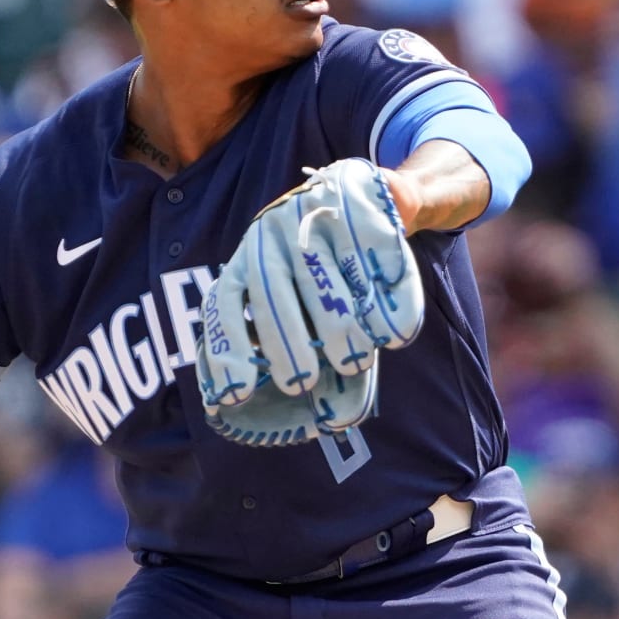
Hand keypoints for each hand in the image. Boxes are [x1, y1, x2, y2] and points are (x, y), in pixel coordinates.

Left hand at [196, 159, 423, 444]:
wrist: (367, 197)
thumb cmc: (332, 273)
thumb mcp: (311, 307)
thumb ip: (319, 354)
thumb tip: (336, 421)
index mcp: (247, 261)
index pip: (224, 302)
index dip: (228, 346)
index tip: (237, 393)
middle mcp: (269, 234)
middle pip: (271, 291)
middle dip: (285, 343)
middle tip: (300, 384)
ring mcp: (309, 214)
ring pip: (318, 273)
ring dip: (337, 323)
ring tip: (354, 361)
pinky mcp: (353, 202)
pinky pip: (366, 253)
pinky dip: (383, 297)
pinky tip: (394, 333)